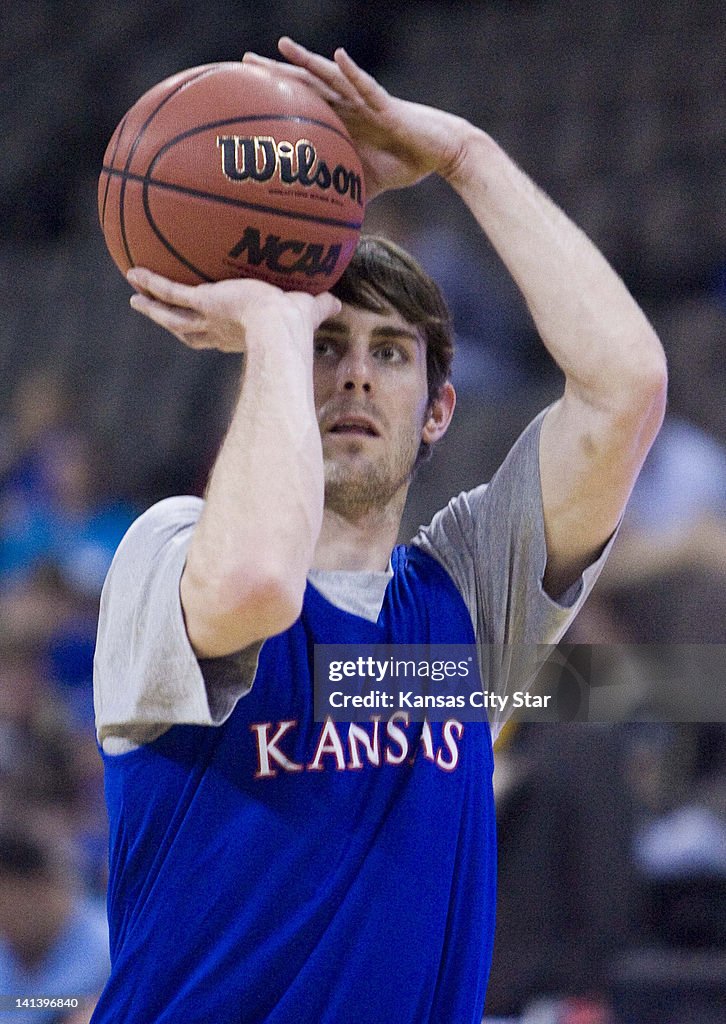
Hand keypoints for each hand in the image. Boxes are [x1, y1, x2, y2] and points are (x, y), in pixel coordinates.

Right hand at [126, 268, 340, 352]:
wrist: (280, 327)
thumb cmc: (298, 324)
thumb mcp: (311, 309)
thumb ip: (322, 306)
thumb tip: (338, 301)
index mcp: (239, 335)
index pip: (219, 335)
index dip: (210, 331)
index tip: (205, 325)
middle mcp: (219, 331)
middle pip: (186, 330)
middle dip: (170, 323)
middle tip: (155, 315)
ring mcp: (207, 318)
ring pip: (171, 316)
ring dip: (151, 308)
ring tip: (134, 298)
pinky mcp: (201, 302)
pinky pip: (170, 291)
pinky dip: (151, 283)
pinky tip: (133, 271)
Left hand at [243, 39, 472, 199]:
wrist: (438, 153)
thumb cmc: (403, 164)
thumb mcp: (366, 187)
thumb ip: (344, 200)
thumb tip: (325, 231)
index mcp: (340, 120)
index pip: (300, 104)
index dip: (274, 97)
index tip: (242, 92)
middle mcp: (348, 104)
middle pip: (306, 84)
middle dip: (277, 72)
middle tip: (244, 61)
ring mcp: (365, 100)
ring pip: (331, 76)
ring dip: (307, 61)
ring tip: (283, 46)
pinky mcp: (387, 103)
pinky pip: (367, 85)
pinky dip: (353, 71)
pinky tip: (338, 55)